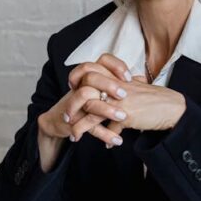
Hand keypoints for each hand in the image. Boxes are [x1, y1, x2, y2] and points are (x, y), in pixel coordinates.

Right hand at [36, 55, 132, 170]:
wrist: (58, 120)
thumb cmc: (83, 103)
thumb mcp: (101, 90)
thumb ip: (120, 84)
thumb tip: (142, 78)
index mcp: (92, 76)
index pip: (103, 60)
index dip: (115, 65)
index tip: (128, 77)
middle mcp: (82, 86)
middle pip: (92, 76)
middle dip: (109, 85)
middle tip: (123, 95)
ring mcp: (76, 103)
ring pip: (88, 100)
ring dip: (106, 110)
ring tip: (122, 117)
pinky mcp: (74, 120)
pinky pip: (88, 126)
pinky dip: (104, 134)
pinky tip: (117, 141)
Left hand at [70, 70, 186, 144]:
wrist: (172, 107)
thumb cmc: (155, 102)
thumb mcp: (135, 95)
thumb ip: (121, 101)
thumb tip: (114, 120)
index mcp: (116, 77)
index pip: (89, 69)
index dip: (78, 78)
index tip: (73, 89)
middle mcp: (115, 86)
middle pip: (84, 88)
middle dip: (72, 104)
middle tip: (67, 116)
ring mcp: (119, 99)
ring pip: (90, 107)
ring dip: (79, 124)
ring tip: (74, 135)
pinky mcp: (126, 114)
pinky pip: (105, 125)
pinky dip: (99, 135)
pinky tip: (100, 143)